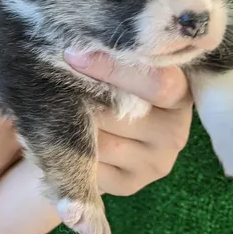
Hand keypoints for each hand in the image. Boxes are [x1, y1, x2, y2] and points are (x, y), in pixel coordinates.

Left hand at [63, 50, 192, 195]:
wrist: (116, 132)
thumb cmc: (121, 88)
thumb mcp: (129, 69)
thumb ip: (117, 58)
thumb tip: (80, 48)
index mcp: (181, 95)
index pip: (157, 83)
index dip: (112, 68)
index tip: (73, 54)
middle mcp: (175, 133)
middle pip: (120, 114)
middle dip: (82, 97)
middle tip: (51, 78)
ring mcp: (155, 164)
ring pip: (100, 142)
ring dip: (73, 125)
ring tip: (55, 107)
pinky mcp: (130, 185)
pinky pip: (91, 167)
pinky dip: (71, 151)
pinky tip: (64, 135)